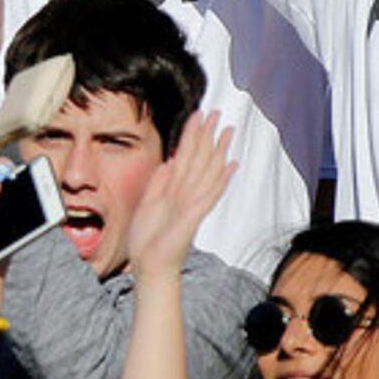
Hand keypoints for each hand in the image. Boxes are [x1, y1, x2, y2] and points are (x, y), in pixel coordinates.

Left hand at [124, 114, 236, 277]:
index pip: (186, 156)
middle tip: (216, 113)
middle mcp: (186, 193)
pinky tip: (230, 164)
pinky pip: (210, 193)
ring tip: (227, 130)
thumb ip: (159, 182)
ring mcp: (192, 203)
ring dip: (218, 149)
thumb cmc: (147, 240)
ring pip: (208, 170)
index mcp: (174, 189)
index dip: (192, 136)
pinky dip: (221, 178)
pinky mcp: (194, 215)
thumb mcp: (147, 203)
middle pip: (200, 158)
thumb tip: (168, 161)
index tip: (198, 116)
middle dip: (207, 134)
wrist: (148, 265)